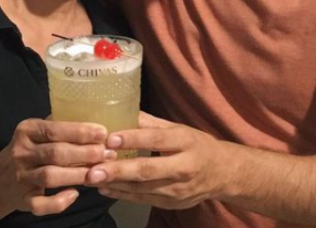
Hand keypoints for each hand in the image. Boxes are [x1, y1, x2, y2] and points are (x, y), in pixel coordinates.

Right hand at [0, 119, 115, 215]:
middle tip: (107, 153)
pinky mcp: (22, 199)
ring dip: (76, 174)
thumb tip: (94, 115)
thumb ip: (58, 125)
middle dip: (84, 153)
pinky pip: (40, 204)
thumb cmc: (27, 150)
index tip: (102, 133)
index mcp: (27, 130)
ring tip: (97, 172)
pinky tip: (74, 195)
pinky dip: (58, 202)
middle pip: (56, 152)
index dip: (80, 132)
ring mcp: (21, 177)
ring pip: (50, 176)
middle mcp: (21, 152)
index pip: (54, 129)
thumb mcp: (36, 132)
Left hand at [85, 112, 226, 209]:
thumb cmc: (196, 145)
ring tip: (92, 179)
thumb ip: (150, 123)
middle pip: (148, 170)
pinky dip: (123, 195)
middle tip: (93, 170)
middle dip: (119, 171)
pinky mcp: (173, 204)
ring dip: (116, 184)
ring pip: (143, 189)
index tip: (110, 139)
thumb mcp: (178, 129)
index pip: (157, 140)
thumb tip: (121, 111)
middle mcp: (184, 166)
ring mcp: (179, 189)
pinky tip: (105, 189)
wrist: (223, 173)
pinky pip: (144, 200)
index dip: (133, 139)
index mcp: (185, 141)